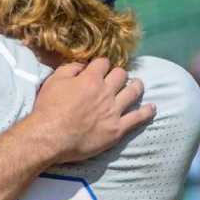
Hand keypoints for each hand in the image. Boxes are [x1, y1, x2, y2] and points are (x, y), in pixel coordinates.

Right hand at [31, 58, 154, 162]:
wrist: (50, 136)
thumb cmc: (48, 108)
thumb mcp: (53, 81)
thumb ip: (69, 69)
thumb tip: (82, 66)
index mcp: (90, 79)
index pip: (103, 63)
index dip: (101, 64)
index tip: (99, 68)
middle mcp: (106, 92)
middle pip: (121, 75)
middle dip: (118, 74)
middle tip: (116, 78)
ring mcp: (114, 110)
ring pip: (133, 92)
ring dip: (136, 86)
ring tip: (136, 85)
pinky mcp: (118, 128)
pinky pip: (138, 118)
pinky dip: (147, 111)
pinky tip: (151, 108)